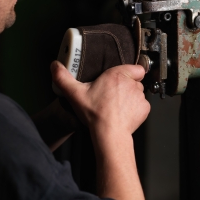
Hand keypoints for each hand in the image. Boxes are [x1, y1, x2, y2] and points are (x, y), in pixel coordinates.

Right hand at [51, 60, 148, 199]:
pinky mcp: (145, 109)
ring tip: (117, 107)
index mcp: (117, 74)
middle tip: (113, 96)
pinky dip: (136, 110)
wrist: (109, 134)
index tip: (119, 79)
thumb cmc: (95, 113)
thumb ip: (63, 78)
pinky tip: (124, 115)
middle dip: (126, 87)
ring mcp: (140, 96)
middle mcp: (132, 83)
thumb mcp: (75, 93)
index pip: (134, 67)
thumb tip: (54, 65)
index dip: (129, 73)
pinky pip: (142, 106)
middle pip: (134, 81)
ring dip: (131, 98)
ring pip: (138, 93)